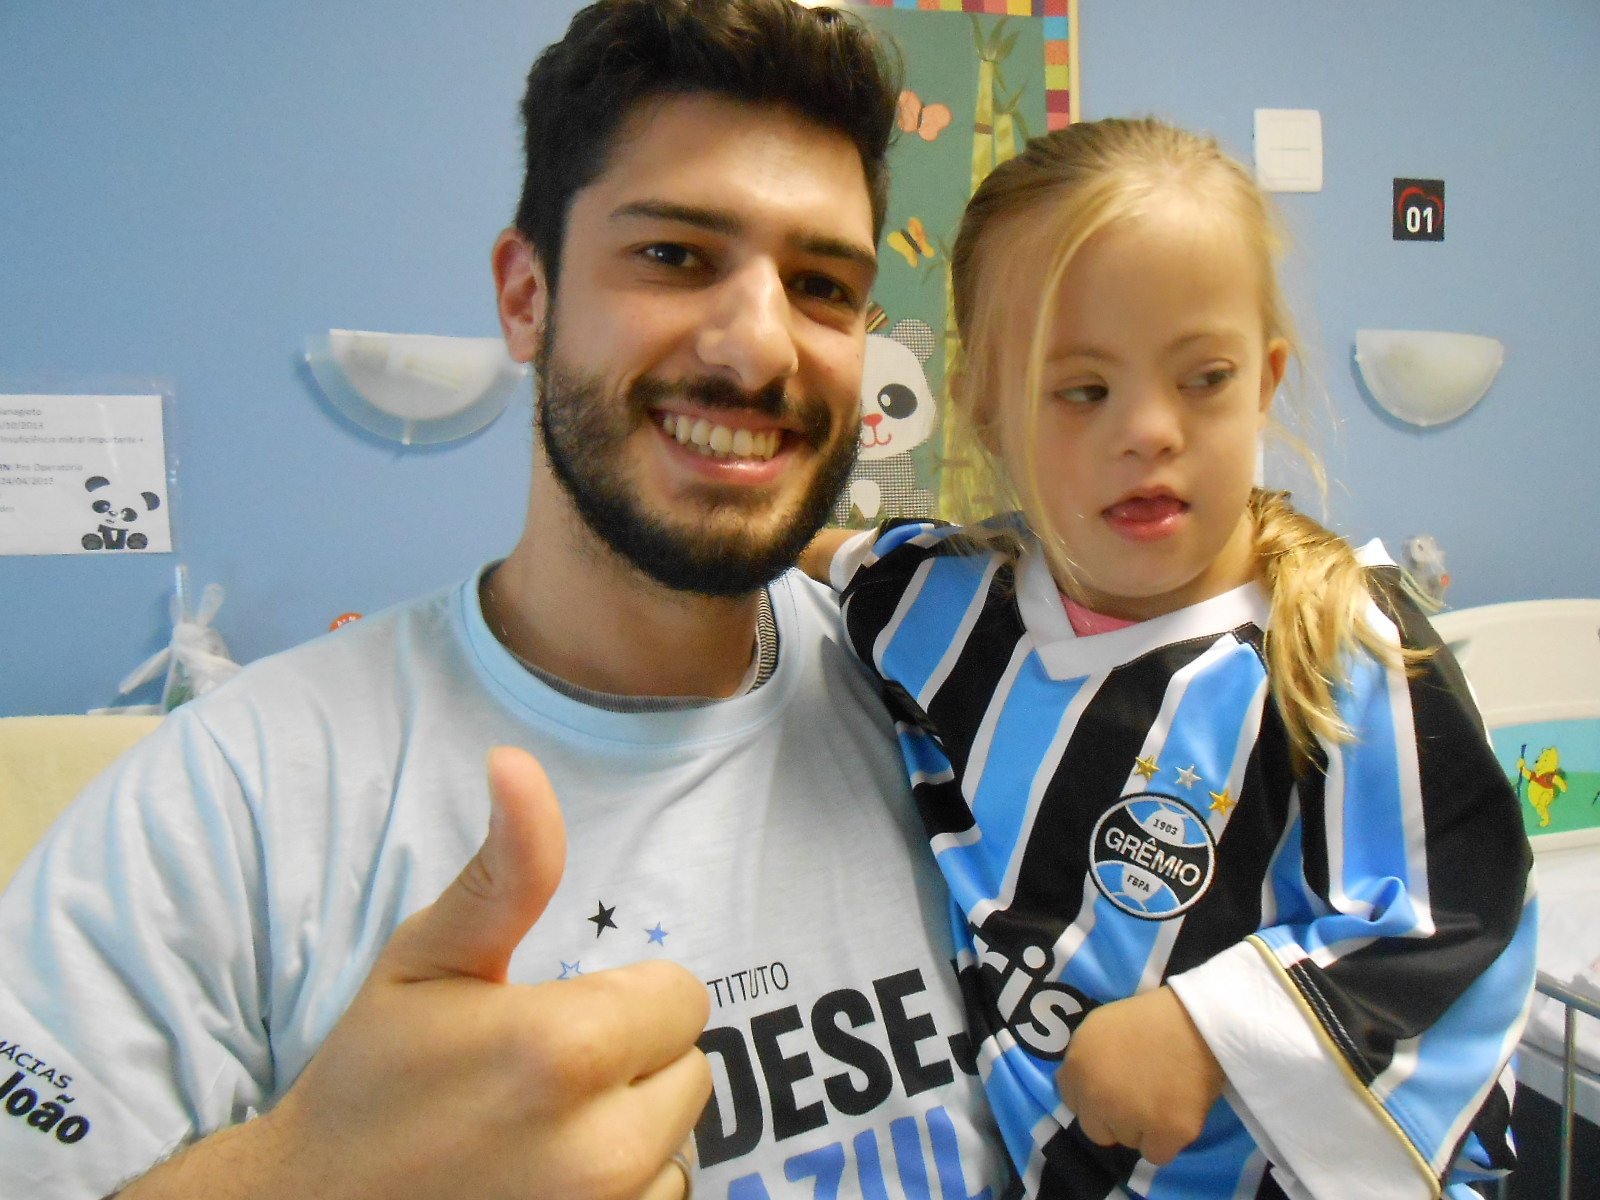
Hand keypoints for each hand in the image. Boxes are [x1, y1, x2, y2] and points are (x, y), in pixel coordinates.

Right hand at [122, 747, 711, 1199]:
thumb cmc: (371, 1078)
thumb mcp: (428, 958)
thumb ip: (504, 869)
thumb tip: (517, 761)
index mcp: (565, 1049)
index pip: (681, 994)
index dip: (620, 997)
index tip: (549, 1016)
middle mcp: (603, 1147)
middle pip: (690, 1067)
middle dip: (631, 1061)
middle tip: (538, 1076)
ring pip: (679, 1139)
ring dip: (629, 1130)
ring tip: (537, 1134)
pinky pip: (661, 1199)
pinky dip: (621, 1191)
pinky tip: (546, 1184)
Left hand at [1056, 987, 1223, 1165]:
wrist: (1196, 1020)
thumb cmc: (1148, 1017)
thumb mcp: (1098, 1026)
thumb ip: (1082, 1059)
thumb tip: (1080, 1086)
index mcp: (1077, 1066)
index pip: (1071, 1101)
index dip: (1092, 1095)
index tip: (1112, 1086)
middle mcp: (1097, 1097)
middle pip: (1096, 1130)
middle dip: (1113, 1118)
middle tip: (1137, 1097)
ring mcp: (1131, 1118)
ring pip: (1128, 1141)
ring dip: (1141, 1128)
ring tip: (1162, 1099)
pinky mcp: (1166, 1133)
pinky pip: (1156, 1155)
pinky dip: (1165, 1142)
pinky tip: (1174, 1116)